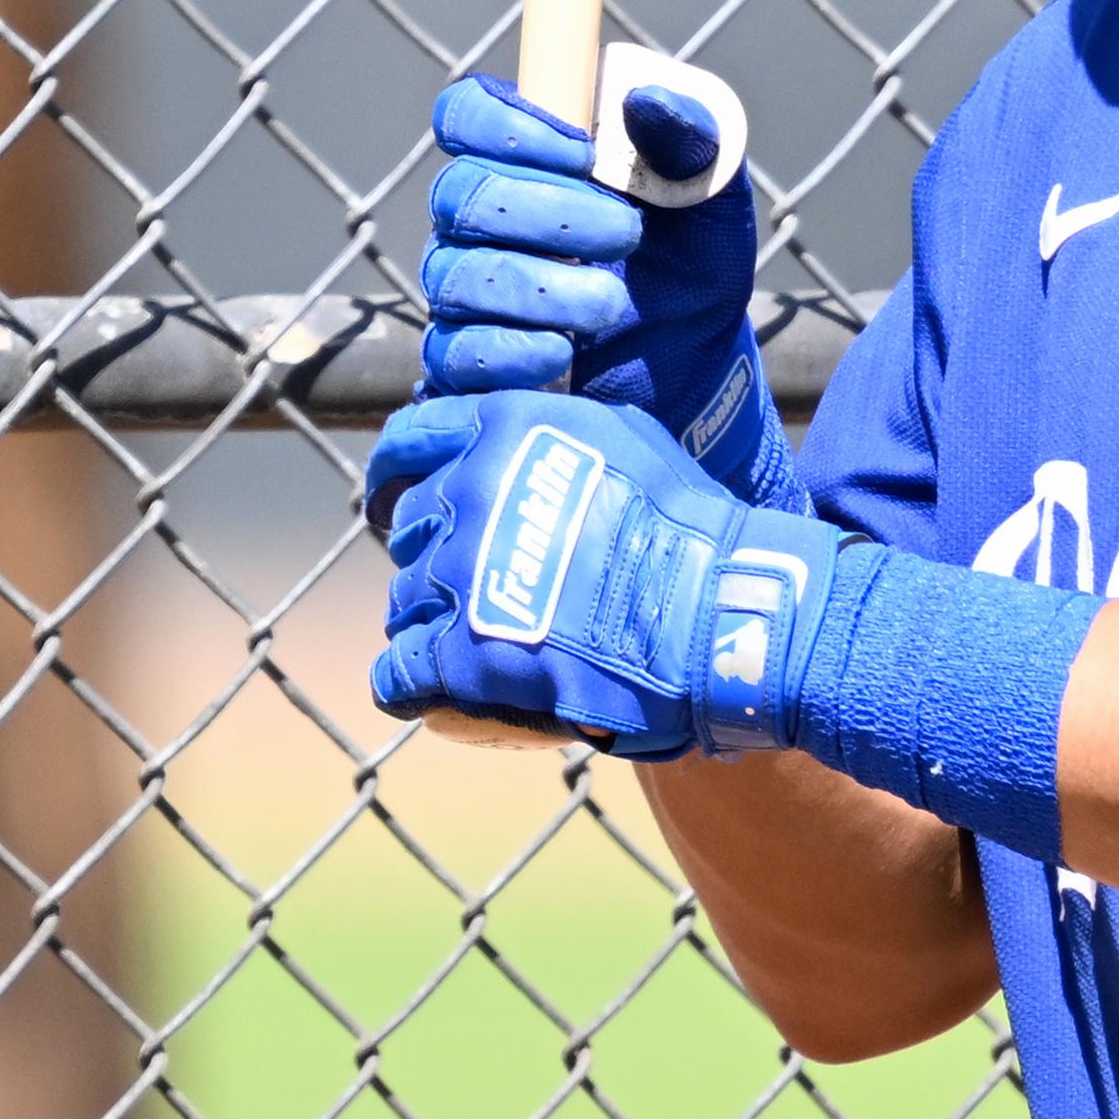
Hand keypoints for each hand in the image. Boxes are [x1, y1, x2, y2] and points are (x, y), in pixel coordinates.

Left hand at [365, 392, 848, 760]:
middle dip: (438, 556)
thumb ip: (553, 436)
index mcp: (503, 429)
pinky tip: (442, 689)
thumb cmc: (690, 526)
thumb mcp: (624, 438)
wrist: (720, 610)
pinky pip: (398, 674)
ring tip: (489, 642)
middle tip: (486, 586)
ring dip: (435, 624)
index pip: (408, 441)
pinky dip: (415, 684)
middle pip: (411, 530)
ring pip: (403, 603)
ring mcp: (461, 573)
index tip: (423, 505)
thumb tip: (516, 443)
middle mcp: (470, 491)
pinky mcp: (462, 654)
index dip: (408, 476)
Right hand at [419, 73, 794, 507]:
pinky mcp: (470, 361)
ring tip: (610, 302)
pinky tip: (562, 351)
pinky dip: (509, 350)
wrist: (700, 360)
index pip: (467, 114)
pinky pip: (455, 352)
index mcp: (530, 157)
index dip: (507, 124)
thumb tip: (647, 97)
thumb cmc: (692, 262)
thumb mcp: (711, 199)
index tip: (585, 153)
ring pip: (457, 272)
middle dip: (546, 211)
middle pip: (462, 193)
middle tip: (626, 234)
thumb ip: (689, 142)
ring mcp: (468, 289)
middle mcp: (482, 216)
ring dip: (538, 285)